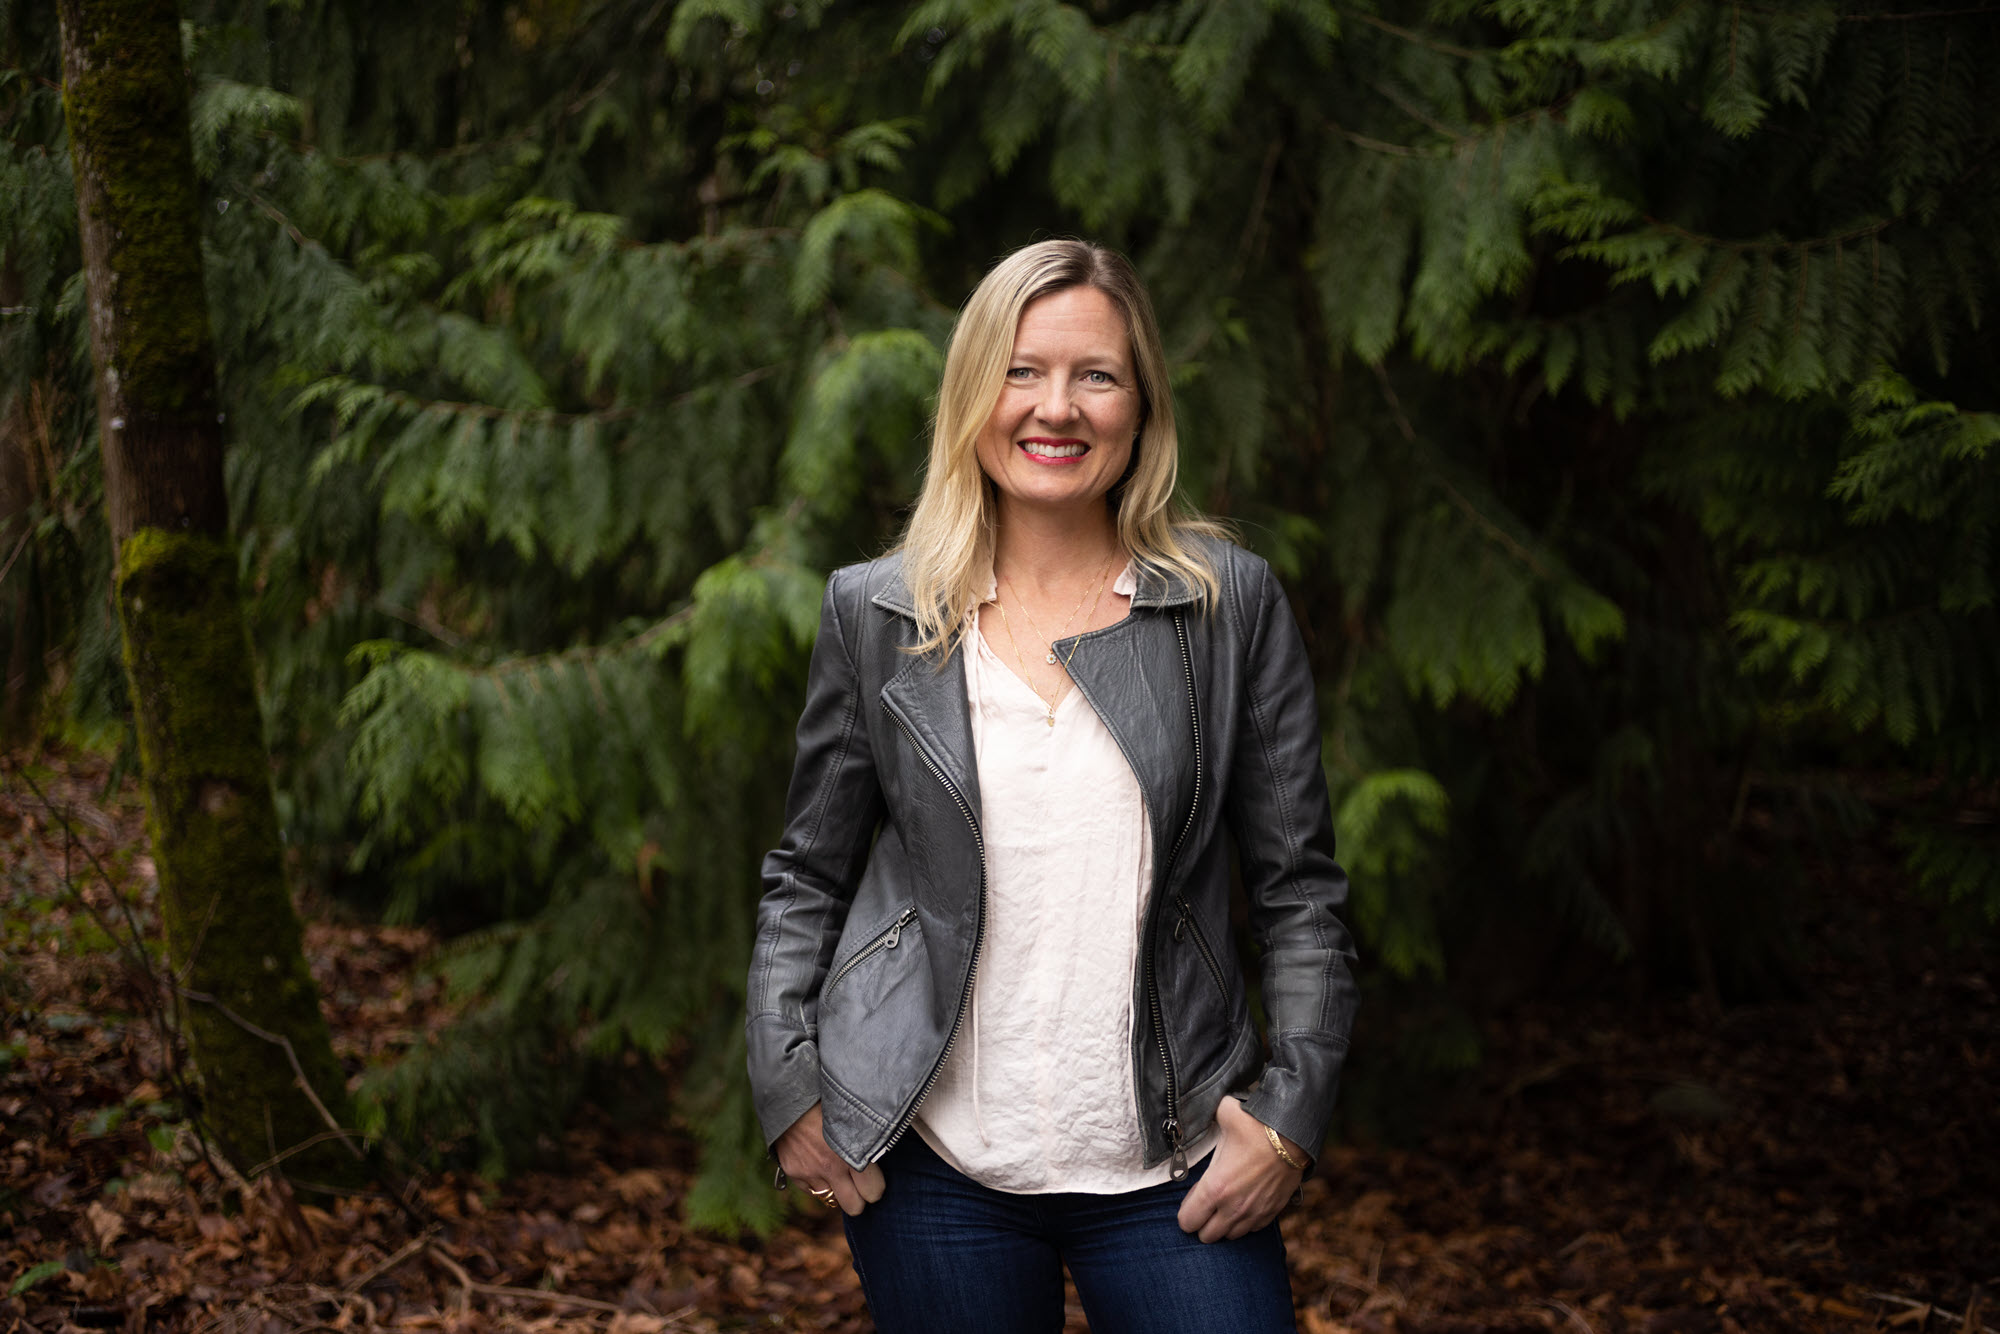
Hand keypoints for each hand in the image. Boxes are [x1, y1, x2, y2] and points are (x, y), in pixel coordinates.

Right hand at [774, 1102, 886, 1216]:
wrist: (789, 1093)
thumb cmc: (827, 1100)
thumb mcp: (853, 1117)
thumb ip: (867, 1138)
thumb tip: (883, 1150)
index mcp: (851, 1152)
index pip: (874, 1191)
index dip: (876, 1186)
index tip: (874, 1178)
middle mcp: (831, 1167)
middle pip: (854, 1207)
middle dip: (859, 1198)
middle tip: (859, 1184)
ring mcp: (810, 1172)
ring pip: (831, 1200)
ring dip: (836, 1189)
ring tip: (836, 1168)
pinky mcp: (794, 1173)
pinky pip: (811, 1190)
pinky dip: (816, 1182)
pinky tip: (817, 1162)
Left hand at [1175, 1096, 1304, 1242]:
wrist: (1295, 1137)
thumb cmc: (1256, 1126)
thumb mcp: (1224, 1115)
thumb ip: (1207, 1116)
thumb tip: (1201, 1109)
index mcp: (1215, 1188)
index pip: (1187, 1221)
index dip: (1185, 1212)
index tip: (1191, 1199)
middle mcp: (1232, 1208)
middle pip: (1206, 1236)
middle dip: (1202, 1222)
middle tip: (1206, 1204)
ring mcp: (1253, 1214)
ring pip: (1229, 1236)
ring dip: (1223, 1224)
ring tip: (1225, 1204)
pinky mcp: (1271, 1213)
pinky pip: (1251, 1230)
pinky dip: (1244, 1222)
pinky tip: (1244, 1204)